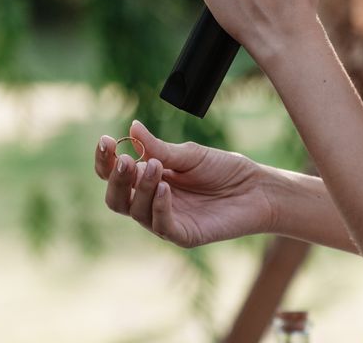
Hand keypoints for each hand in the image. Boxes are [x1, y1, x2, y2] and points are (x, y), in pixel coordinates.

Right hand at [94, 120, 274, 247]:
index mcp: (149, 178)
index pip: (116, 173)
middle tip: (125, 160)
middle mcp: (152, 201)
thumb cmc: (223, 169)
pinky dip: (158, 207)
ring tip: (155, 166)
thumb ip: (160, 148)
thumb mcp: (189, 154)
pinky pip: (161, 225)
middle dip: (115, 179)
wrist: (256, 188)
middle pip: (116, 198)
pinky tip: (164, 188)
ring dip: (141, 187)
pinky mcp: (183, 234)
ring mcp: (165, 219)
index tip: (106, 141)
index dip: (106, 160)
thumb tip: (131, 128)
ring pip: (135, 210)